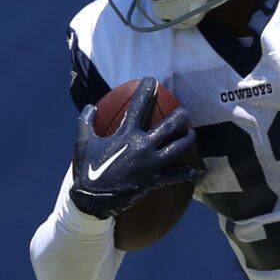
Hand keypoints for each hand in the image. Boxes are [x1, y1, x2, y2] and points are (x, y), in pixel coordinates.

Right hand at [69, 78, 198, 218]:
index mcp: (126, 134)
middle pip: (169, 126)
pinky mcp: (155, 180)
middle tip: (185, 112)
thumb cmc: (88, 168)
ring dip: (187, 140)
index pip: (139, 106)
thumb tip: (90, 106)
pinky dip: (187, 174)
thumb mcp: (83, 141)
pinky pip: (176, 176)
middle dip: (180, 116)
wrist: (93, 198)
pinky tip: (195, 171)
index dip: (146, 91)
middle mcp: (142, 146)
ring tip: (192, 135)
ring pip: (178, 148)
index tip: (152, 81)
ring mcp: (151, 164)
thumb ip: (86, 121)